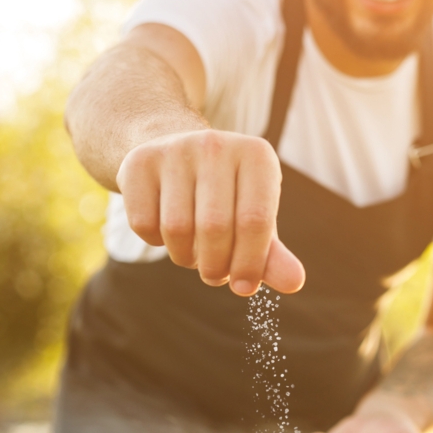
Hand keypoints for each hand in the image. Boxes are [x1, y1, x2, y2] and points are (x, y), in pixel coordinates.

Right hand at [116, 130, 304, 296]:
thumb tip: (293, 283)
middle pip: (214, 227)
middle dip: (215, 265)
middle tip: (215, 274)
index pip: (255, 221)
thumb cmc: (226, 196)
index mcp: (257, 155)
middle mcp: (216, 144)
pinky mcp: (139, 162)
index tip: (244, 287)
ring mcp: (174, 150)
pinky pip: (144, 224)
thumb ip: (272, 254)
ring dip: (184, 257)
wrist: (175, 154)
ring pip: (176, 228)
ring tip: (193, 253)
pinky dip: (154, 242)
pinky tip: (166, 231)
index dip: (249, 263)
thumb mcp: (254, 219)